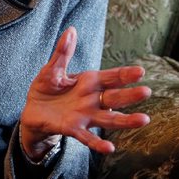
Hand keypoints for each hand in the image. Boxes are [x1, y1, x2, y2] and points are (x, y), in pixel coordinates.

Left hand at [20, 26, 150, 157]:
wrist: (32, 111)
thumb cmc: (46, 89)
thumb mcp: (52, 69)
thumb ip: (63, 52)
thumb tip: (71, 29)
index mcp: (89, 82)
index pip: (111, 77)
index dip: (125, 74)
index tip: (140, 71)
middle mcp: (92, 100)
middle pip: (115, 97)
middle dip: (130, 95)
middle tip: (146, 92)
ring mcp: (85, 116)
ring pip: (109, 119)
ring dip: (125, 120)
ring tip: (143, 120)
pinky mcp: (73, 129)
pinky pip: (88, 138)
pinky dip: (98, 143)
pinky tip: (109, 148)